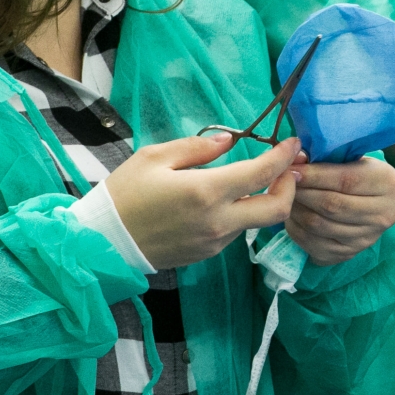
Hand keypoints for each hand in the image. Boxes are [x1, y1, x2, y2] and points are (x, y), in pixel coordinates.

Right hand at [107, 134, 298, 269]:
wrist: (102, 240)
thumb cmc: (123, 194)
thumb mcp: (152, 158)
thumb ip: (195, 147)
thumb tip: (228, 141)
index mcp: (205, 191)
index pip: (261, 172)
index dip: (283, 156)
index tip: (292, 143)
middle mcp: (218, 220)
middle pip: (277, 208)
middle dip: (291, 186)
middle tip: (288, 169)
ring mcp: (215, 241)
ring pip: (256, 221)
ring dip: (262, 200)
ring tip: (253, 183)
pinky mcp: (207, 253)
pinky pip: (234, 232)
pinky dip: (239, 214)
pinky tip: (224, 203)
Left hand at [285, 155, 394, 265]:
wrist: (364, 202)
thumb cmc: (351, 173)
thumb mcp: (346, 160)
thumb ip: (322, 159)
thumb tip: (292, 160)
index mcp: (388, 184)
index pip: (345, 181)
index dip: (313, 175)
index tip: (289, 169)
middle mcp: (383, 214)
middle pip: (331, 205)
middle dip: (300, 192)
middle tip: (281, 183)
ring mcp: (367, 238)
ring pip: (318, 224)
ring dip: (294, 209)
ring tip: (284, 196)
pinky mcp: (348, 253)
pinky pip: (311, 242)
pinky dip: (294, 227)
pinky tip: (290, 214)